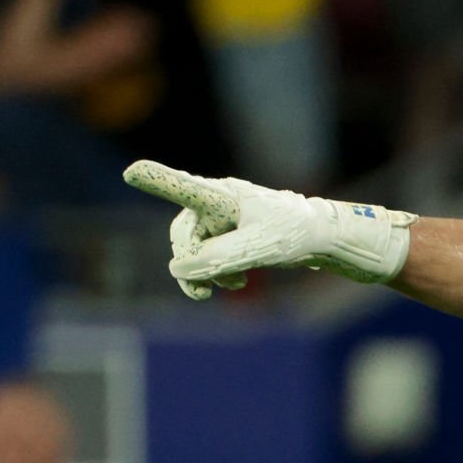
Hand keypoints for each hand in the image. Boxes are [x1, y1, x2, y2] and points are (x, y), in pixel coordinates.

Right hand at [123, 160, 416, 299]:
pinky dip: (219, 272)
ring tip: (231, 286)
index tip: (133, 171)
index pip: (184, 188)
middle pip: (183, 235)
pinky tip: (237, 282)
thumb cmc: (297, 235)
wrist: (329, 239)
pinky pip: (212, 255)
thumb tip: (178, 269)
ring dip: (207, 272)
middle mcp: (218, 203)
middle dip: (191, 264)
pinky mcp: (234, 234)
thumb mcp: (257, 250)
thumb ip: (215, 259)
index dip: (158, 182)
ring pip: (197, 250)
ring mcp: (224, 219)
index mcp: (223, 197)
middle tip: (204, 291)